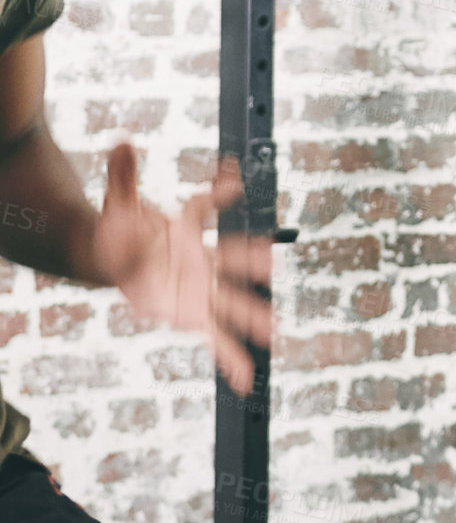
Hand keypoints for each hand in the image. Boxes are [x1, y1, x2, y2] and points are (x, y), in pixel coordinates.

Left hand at [92, 146, 273, 395]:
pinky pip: (216, 340)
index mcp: (184, 230)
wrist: (114, 257)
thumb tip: (121, 142)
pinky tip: (246, 380)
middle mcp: (201, 258)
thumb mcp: (118, 204)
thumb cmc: (121, 229)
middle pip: (230, 259)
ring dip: (252, 316)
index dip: (217, 192)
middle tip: (269, 260)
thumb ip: (123, 178)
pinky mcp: (194, 316)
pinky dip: (232, 360)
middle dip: (250, 262)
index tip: (232, 181)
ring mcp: (201, 289)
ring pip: (231, 303)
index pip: (201, 209)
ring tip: (274, 330)